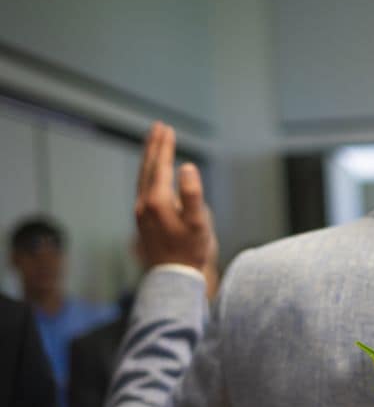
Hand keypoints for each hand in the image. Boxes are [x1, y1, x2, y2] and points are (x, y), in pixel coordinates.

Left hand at [134, 122, 216, 270]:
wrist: (175, 279)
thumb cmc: (191, 252)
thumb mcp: (199, 223)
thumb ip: (193, 194)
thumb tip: (187, 167)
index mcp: (157, 201)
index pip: (160, 166)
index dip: (165, 147)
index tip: (167, 129)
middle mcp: (144, 204)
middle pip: (147, 168)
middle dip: (153, 147)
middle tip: (157, 128)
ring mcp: (141, 213)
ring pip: (142, 178)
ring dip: (148, 159)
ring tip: (154, 145)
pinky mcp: (143, 221)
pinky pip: (143, 189)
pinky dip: (147, 174)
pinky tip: (152, 175)